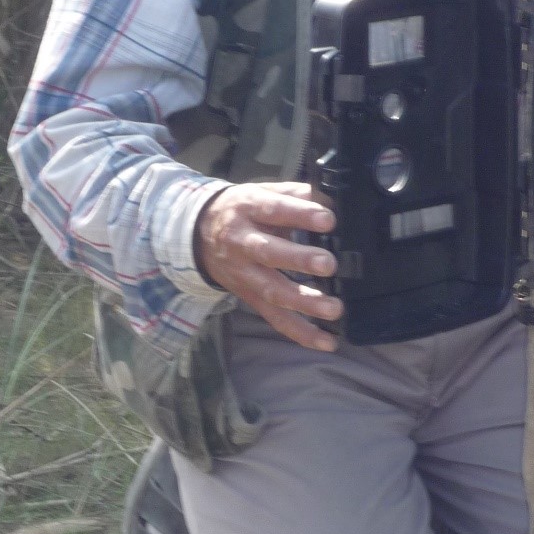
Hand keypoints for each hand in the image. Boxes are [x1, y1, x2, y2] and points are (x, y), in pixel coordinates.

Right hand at [196, 182, 341, 350]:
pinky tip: (327, 341)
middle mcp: (242, 243)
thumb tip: (332, 201)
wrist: (199, 236)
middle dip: (299, 260)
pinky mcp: (250, 298)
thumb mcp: (262, 192)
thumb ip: (295, 195)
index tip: (329, 219)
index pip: (273, 210)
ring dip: (304, 302)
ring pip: (272, 291)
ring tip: (334, 309)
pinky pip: (274, 318)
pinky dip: (301, 332)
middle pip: (269, 253)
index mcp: (247, 209)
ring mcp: (245, 274)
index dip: (300, 214)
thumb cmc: (244, 210)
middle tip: (328, 264)